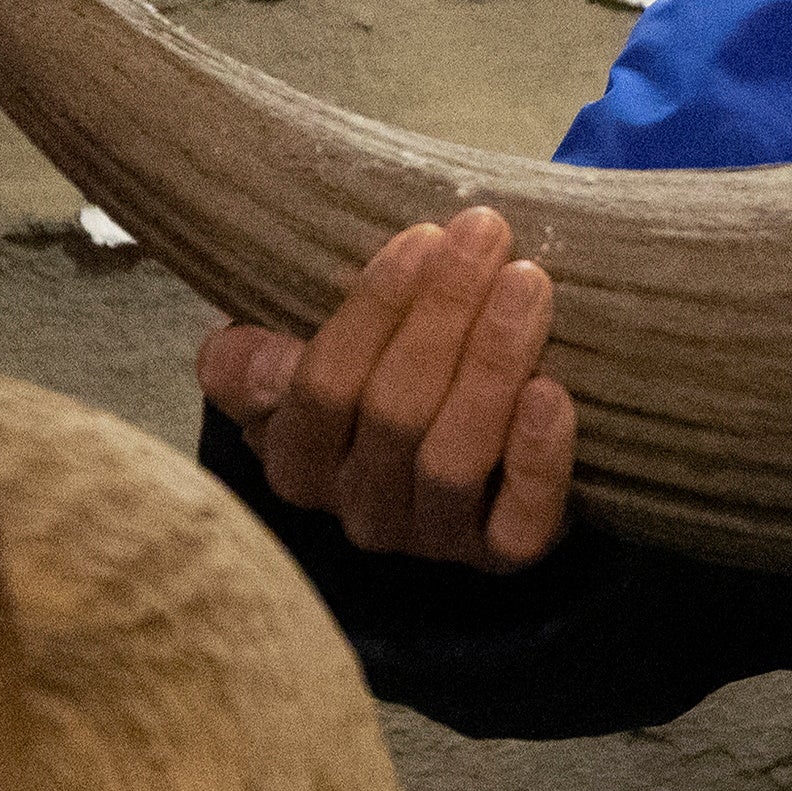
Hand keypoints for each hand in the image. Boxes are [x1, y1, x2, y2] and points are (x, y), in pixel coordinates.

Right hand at [194, 204, 579, 571]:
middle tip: (486, 237)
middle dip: (443, 315)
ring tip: (526, 286)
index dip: (373, 311)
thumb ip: (257, 359)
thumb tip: (239, 354)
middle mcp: (356, 508)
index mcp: (296, 459)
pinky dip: (534, 457)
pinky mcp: (501, 554)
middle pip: (392, 413)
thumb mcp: (308, 357)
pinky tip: (551, 393)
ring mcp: (429, 537)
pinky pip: (517, 521)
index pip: (321, 387)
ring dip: (491, 365)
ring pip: (450, 460)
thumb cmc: (382, 377)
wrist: (476, 450)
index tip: (423, 238)